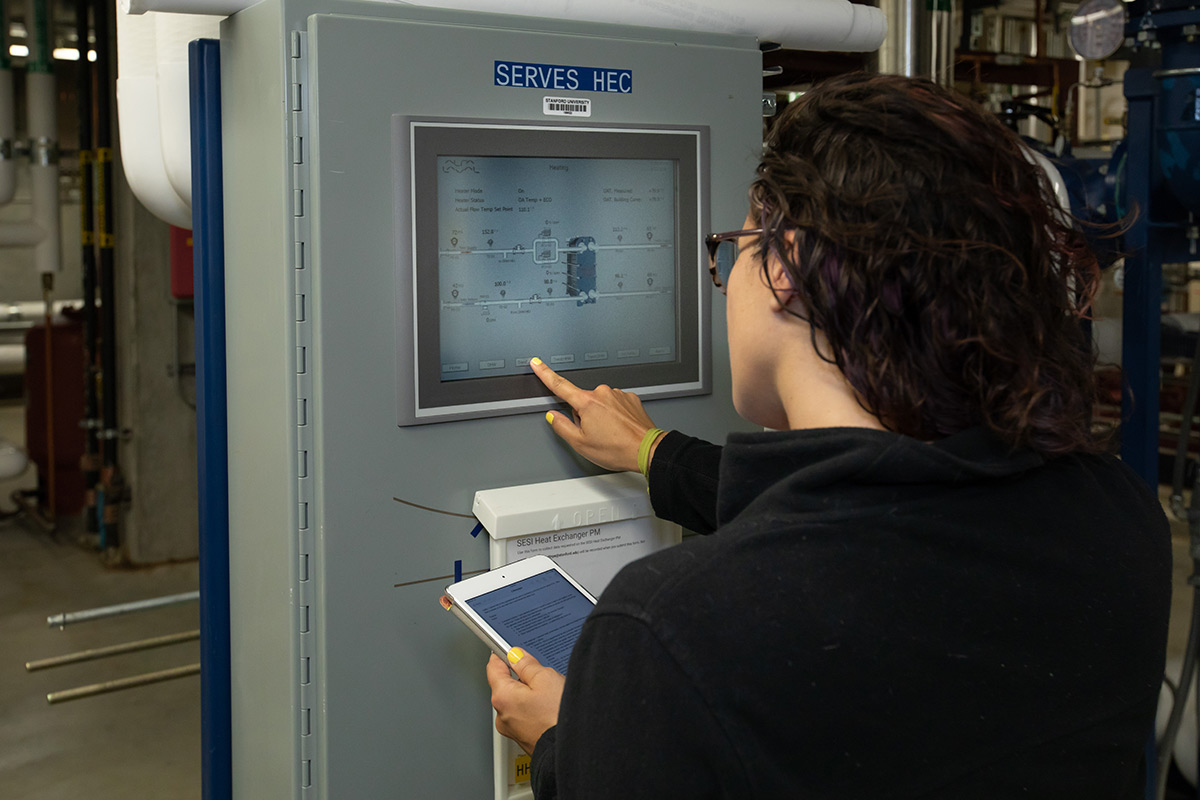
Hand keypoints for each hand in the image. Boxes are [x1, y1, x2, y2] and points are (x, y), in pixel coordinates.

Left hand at [487, 648, 564, 754]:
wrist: (571, 748)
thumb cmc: (557, 718)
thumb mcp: (545, 678)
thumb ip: (527, 664)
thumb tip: (516, 655)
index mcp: (502, 697)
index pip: (493, 667)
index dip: (502, 655)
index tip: (511, 650)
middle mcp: (502, 715)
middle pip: (506, 685)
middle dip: (522, 677)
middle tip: (542, 675)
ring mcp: (512, 729)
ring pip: (516, 701)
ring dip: (529, 695)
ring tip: (550, 696)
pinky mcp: (523, 738)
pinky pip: (524, 715)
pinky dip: (533, 709)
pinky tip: (550, 709)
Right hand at [531, 357, 659, 472]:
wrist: (647, 450)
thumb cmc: (617, 449)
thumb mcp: (581, 444)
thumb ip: (562, 427)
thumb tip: (553, 416)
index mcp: (587, 403)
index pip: (560, 385)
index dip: (545, 373)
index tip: (537, 363)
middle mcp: (603, 393)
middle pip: (582, 401)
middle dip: (584, 415)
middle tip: (594, 433)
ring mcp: (618, 394)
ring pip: (599, 403)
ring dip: (600, 415)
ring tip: (610, 433)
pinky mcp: (630, 398)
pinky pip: (614, 404)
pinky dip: (614, 415)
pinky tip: (619, 428)